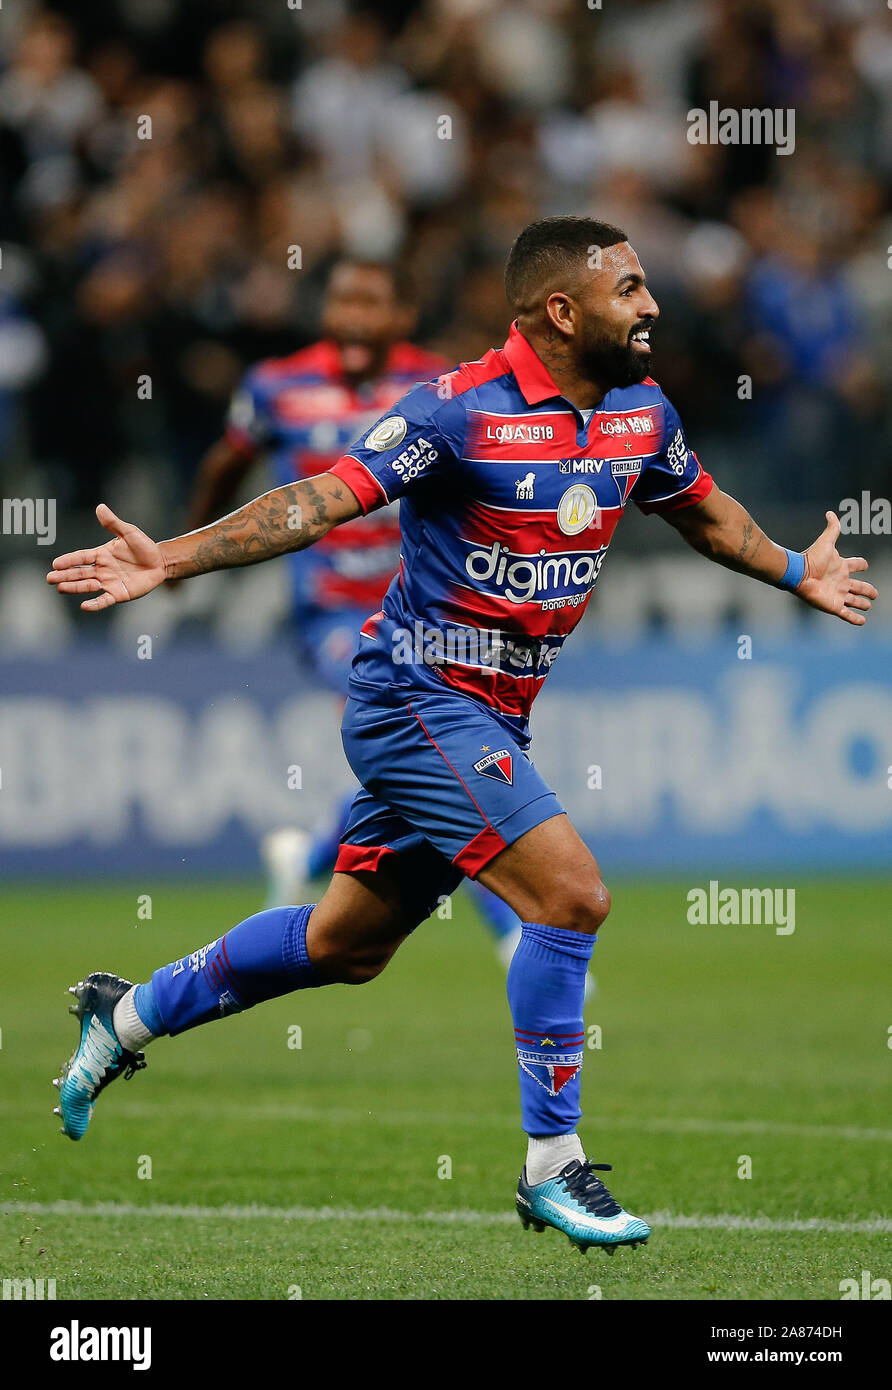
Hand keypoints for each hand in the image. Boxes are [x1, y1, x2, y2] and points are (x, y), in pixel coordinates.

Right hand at [46, 504, 167, 611]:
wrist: (160, 562)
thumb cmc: (144, 546)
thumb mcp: (129, 533)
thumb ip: (113, 523)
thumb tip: (100, 507)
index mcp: (101, 554)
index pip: (81, 557)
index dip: (69, 560)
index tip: (55, 563)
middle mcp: (101, 569)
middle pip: (79, 573)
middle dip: (64, 576)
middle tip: (50, 578)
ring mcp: (108, 582)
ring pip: (87, 586)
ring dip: (74, 587)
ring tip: (61, 588)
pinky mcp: (118, 594)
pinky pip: (104, 600)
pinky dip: (94, 604)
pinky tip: (84, 606)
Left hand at [796, 511, 876, 625]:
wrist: (800, 574)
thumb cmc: (812, 558)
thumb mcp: (826, 541)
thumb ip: (832, 528)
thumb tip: (830, 513)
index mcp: (842, 567)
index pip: (856, 565)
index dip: (861, 564)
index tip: (864, 565)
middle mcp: (841, 581)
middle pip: (859, 586)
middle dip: (867, 590)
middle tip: (874, 594)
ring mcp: (838, 594)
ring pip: (855, 601)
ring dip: (862, 604)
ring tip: (868, 605)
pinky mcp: (834, 606)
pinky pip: (847, 614)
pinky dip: (855, 619)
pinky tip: (862, 621)